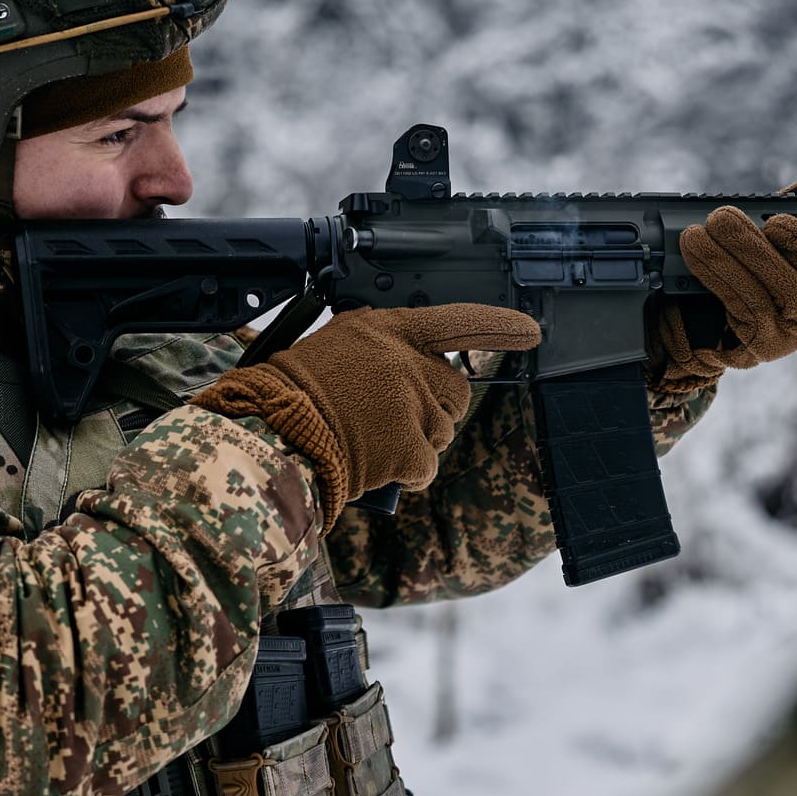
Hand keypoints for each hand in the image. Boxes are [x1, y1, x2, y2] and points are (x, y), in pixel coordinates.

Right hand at [191, 305, 540, 526]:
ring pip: (443, 431)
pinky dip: (406, 474)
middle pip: (456, 390)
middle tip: (398, 420)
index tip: (529, 331)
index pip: (455, 321)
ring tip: (372, 441)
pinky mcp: (410, 448)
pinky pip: (426, 467)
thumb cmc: (283, 394)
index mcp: (386, 329)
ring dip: (417, 443)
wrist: (267, 435)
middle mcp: (406, 361)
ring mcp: (412, 405)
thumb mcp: (329, 346)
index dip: (497, 327)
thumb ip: (374, 351)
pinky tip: (374, 466)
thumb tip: (398, 368)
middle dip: (438, 409)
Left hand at [647, 163, 796, 390]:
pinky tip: (696, 246)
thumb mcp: (761, 221)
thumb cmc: (718, 260)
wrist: (661, 309)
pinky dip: (721, 270)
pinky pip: (747, 308)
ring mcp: (785, 337)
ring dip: (750, 253)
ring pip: (788, 296)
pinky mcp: (750, 349)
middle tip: (776, 220)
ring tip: (717, 223)